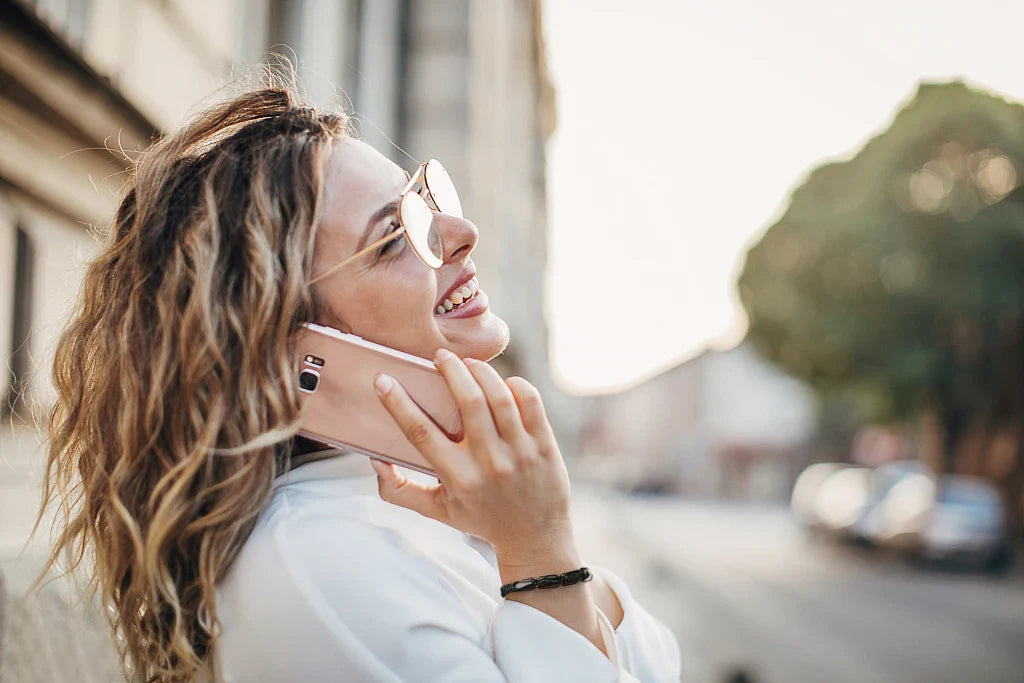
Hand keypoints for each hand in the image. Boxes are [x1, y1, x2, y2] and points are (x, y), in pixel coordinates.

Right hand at [371, 348, 574, 559]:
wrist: (534, 539)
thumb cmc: (480, 519)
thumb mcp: (436, 511)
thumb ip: (399, 490)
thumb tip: (373, 460)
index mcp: (457, 478)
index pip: (421, 433)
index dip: (398, 403)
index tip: (383, 380)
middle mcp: (489, 463)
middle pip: (467, 402)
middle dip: (451, 370)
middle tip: (440, 356)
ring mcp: (520, 452)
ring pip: (499, 396)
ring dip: (480, 371)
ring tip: (468, 363)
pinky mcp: (544, 445)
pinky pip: (530, 401)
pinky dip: (515, 384)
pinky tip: (502, 381)